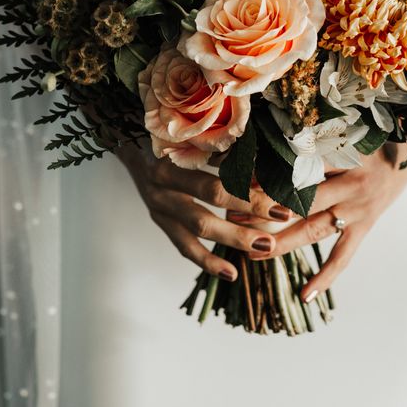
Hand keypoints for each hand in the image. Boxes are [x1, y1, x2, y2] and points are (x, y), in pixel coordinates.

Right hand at [117, 143, 291, 281]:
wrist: (126, 137)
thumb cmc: (171, 133)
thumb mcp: (195, 137)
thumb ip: (226, 152)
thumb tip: (267, 171)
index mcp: (172, 159)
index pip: (216, 181)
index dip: (249, 193)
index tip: (280, 201)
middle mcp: (162, 184)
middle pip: (209, 205)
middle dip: (248, 216)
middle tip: (280, 223)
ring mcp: (158, 205)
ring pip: (197, 231)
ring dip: (233, 240)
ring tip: (264, 248)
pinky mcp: (159, 220)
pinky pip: (183, 246)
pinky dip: (207, 261)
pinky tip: (231, 273)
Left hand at [232, 142, 406, 301]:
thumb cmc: (370, 138)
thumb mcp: (342, 133)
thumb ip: (311, 141)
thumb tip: (270, 143)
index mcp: (342, 158)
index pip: (298, 170)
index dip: (268, 177)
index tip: (237, 182)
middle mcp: (349, 187)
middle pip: (301, 203)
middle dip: (265, 212)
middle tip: (233, 219)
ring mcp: (357, 211)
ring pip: (314, 231)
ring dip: (282, 243)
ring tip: (252, 253)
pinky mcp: (364, 228)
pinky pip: (343, 256)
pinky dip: (326, 277)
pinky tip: (306, 295)